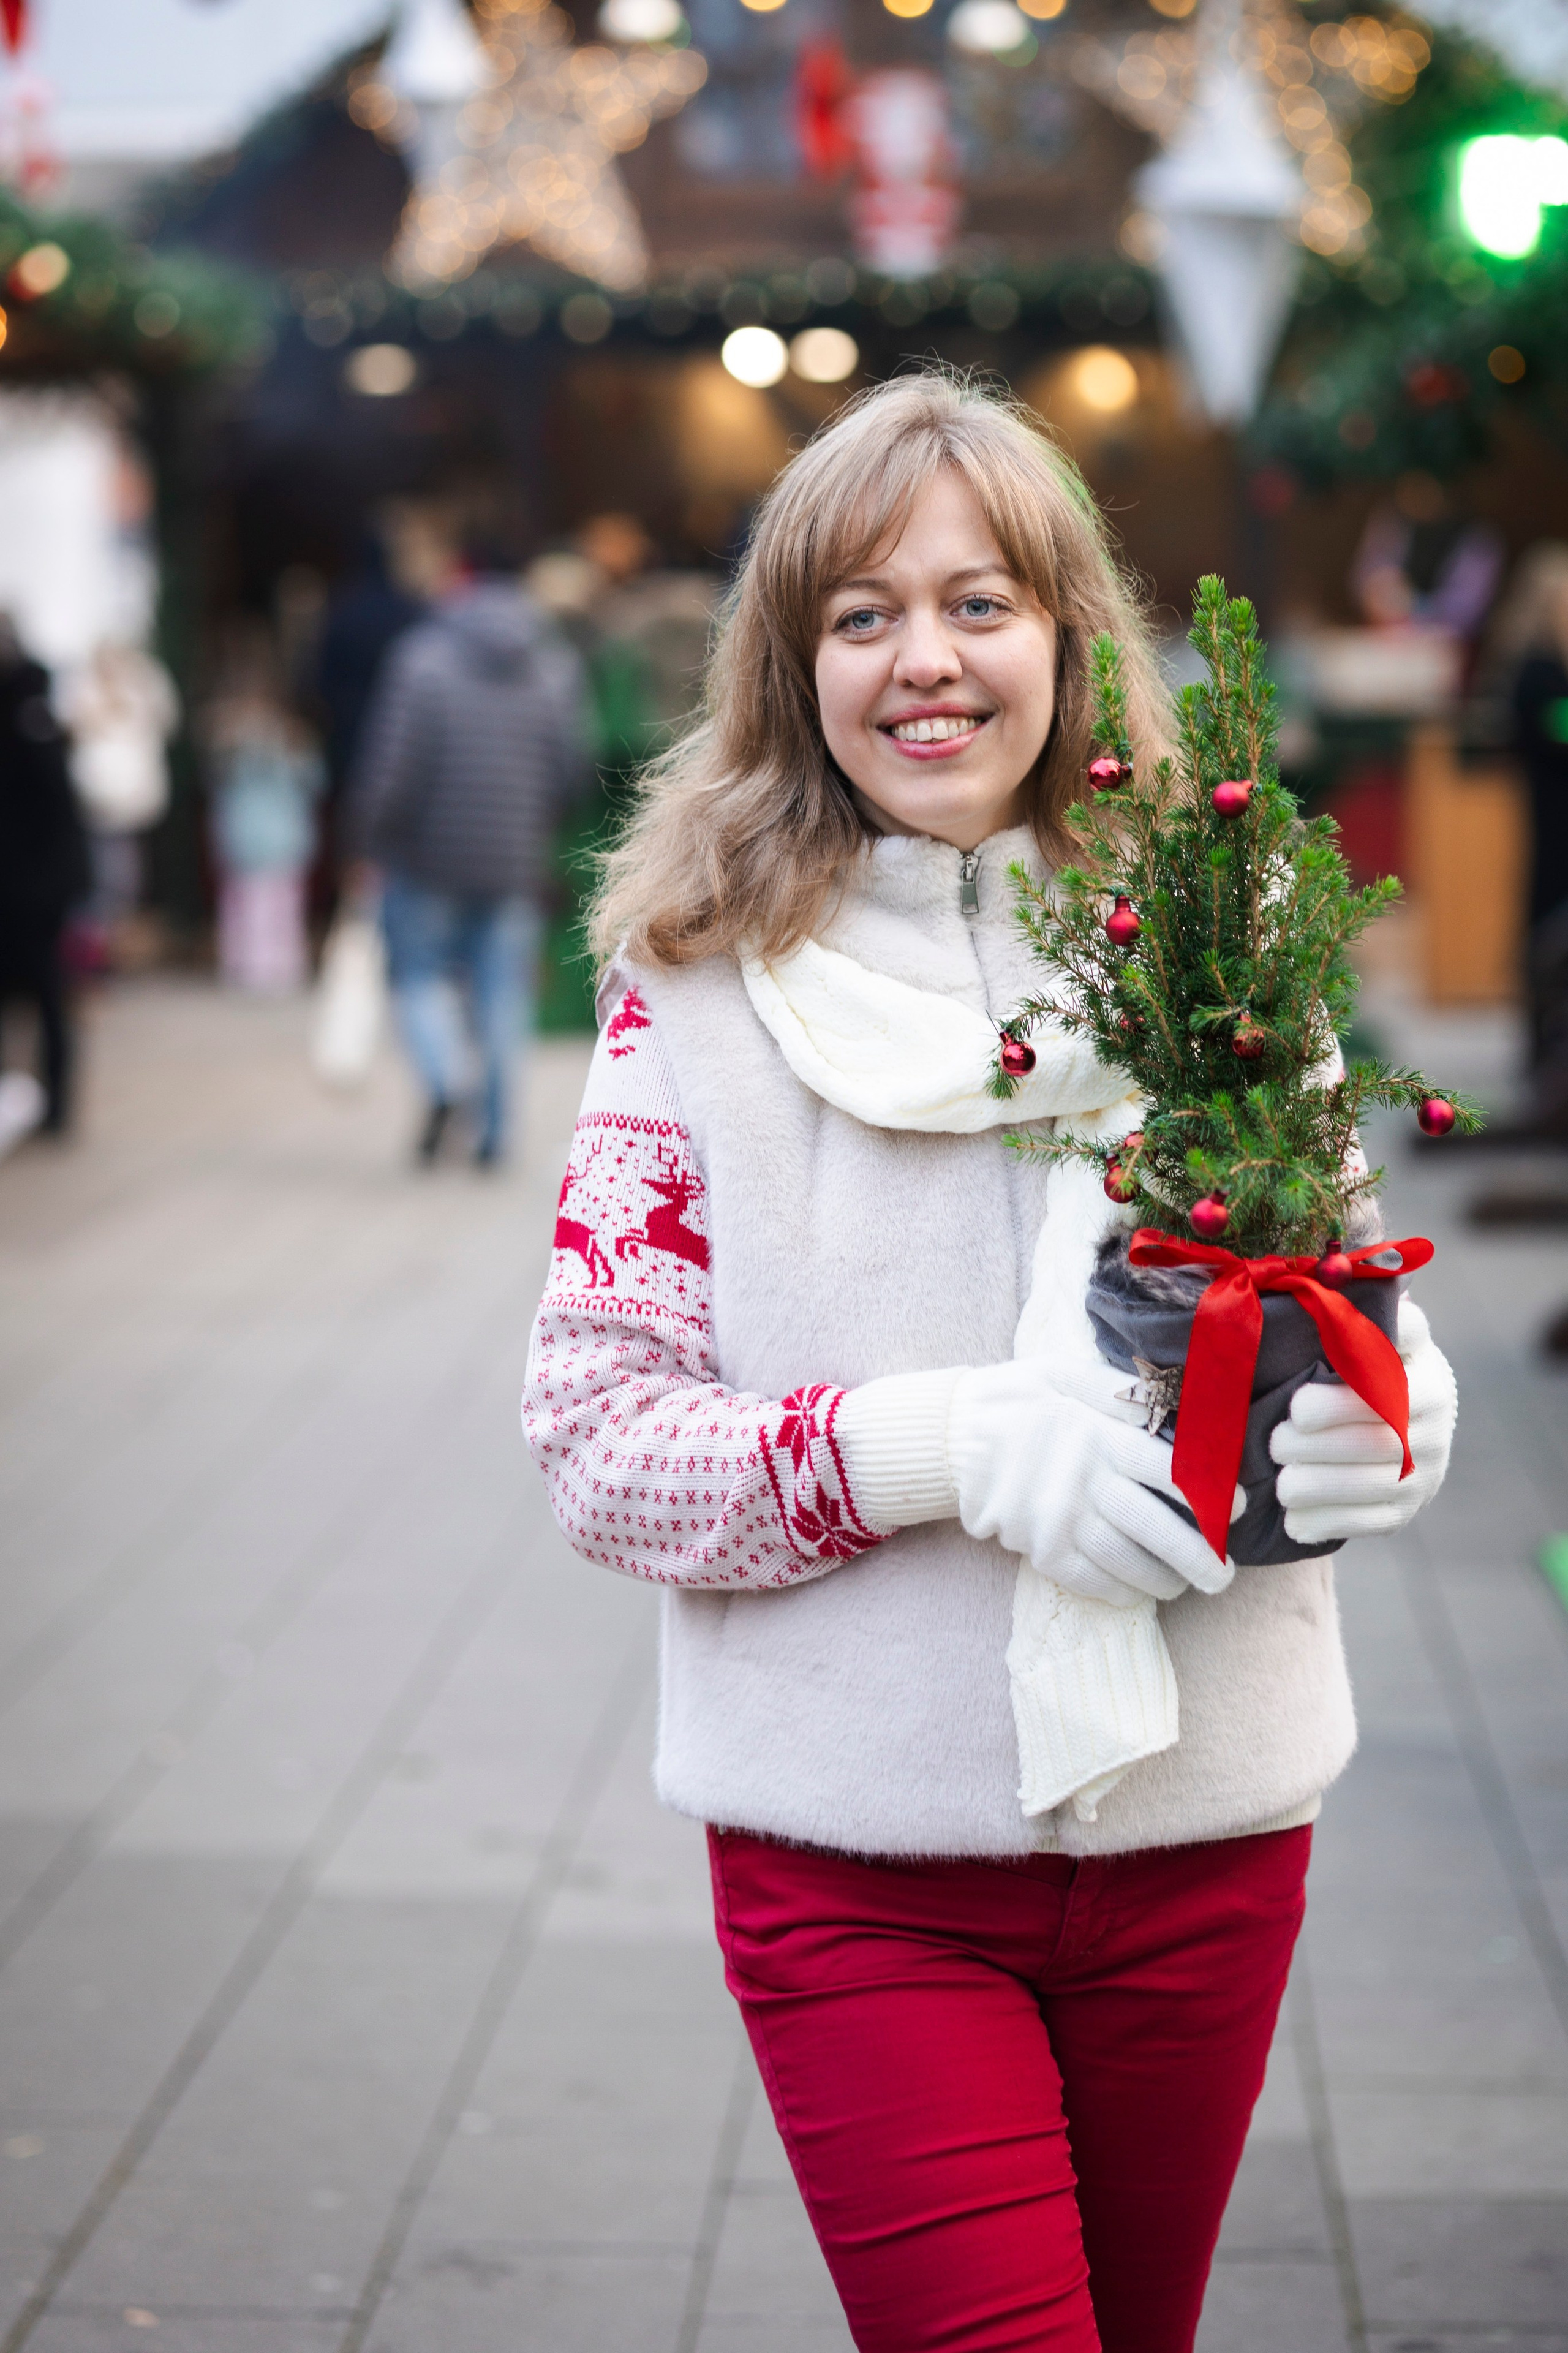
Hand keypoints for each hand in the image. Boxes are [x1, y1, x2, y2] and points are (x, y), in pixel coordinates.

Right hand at [949, 1355, 1240, 1607]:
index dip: (1212, 1496)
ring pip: (1128, 1564)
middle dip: (1201, 1558)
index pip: (1170, 1474)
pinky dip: (1122, 1592)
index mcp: (1099, 1436)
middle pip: (1157, 1530)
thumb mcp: (1068, 1373)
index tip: (1237, 1509)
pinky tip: (1140, 1592)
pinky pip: (1091, 1582)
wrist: (953, 1435)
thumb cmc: (1022, 1399)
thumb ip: (1122, 1391)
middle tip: (1226, 1574)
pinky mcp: (1040, 1550)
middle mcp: (1083, 1482)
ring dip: (1166, 1580)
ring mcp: (1060, 1522)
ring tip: (1189, 1583)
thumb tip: (1176, 1408)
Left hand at [1270, 1299, 1455, 1545]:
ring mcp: (1425, 1469)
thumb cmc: (1353, 1369)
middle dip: (1321, 1442)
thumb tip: (1323, 1275)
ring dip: (1319, 1485)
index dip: (1347, 1389)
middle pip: (1377, 1432)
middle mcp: (1435, 1420)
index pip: (1395, 1371)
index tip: (1300, 1400)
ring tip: (1280, 1481)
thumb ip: (1350, 1312)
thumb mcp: (1360, 1334)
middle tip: (1276, 1441)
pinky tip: (1294, 1516)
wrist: (1388, 1429)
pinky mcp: (1406, 1510)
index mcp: (1423, 1370)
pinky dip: (1328, 1520)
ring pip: (1373, 1481)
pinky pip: (1370, 1521)